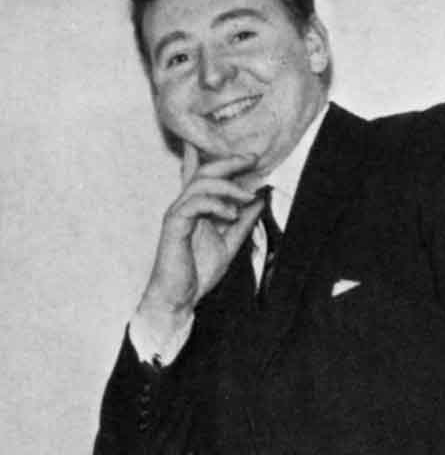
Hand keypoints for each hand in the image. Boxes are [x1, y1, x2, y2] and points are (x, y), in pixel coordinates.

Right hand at [137, 143, 262, 332]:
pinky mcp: (174, 225)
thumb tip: (259, 200)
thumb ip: (243, 222)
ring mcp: (178, 214)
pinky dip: (215, 205)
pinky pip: (193, 204)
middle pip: (204, 172)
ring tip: (248, 196)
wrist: (179, 298)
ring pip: (199, 184)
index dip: (225, 161)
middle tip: (252, 159)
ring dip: (227, 186)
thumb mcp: (230, 244)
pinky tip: (231, 214)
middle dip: (229, 162)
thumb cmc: (198, 272)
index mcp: (197, 208)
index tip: (251, 156)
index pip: (206, 176)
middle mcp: (186, 206)